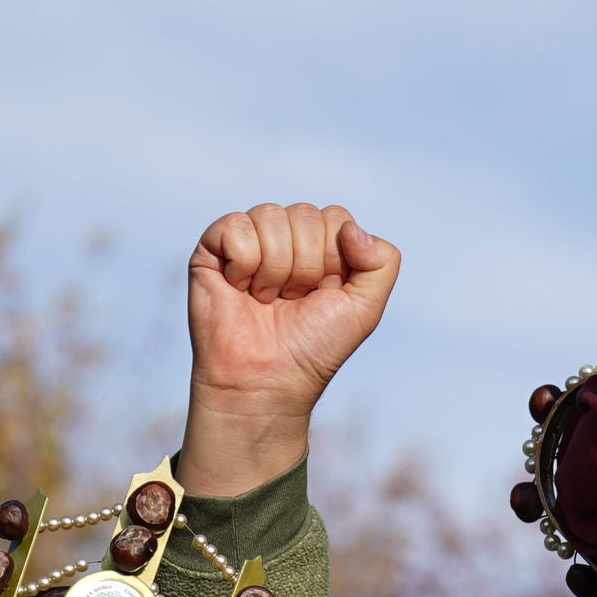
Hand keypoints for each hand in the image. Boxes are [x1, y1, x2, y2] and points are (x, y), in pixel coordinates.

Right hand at [175, 203, 400, 495]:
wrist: (264, 382)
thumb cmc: (312, 349)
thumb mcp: (364, 309)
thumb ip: (382, 262)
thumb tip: (351, 228)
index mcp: (323, 247)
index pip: (335, 218)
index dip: (332, 258)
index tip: (322, 294)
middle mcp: (286, 238)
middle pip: (304, 214)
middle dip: (304, 266)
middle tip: (291, 300)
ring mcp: (250, 240)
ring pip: (270, 215)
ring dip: (274, 268)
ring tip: (266, 299)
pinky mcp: (214, 248)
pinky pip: (235, 226)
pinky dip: (244, 263)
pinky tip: (240, 288)